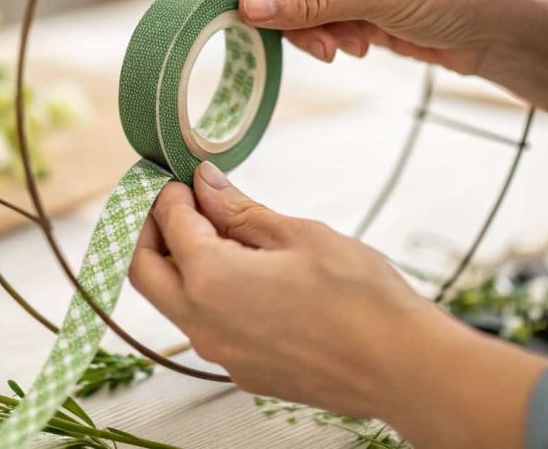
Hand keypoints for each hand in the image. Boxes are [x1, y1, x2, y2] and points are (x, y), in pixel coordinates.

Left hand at [129, 162, 547, 446]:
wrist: (402, 367)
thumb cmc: (360, 297)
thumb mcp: (299, 234)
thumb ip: (240, 210)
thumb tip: (204, 183)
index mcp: (211, 282)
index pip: (168, 224)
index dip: (171, 193)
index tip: (186, 176)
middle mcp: (204, 325)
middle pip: (145, 271)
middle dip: (152, 229)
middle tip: (179, 201)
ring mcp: (222, 355)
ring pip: (174, 302)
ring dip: (180, 263)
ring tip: (221, 232)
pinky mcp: (244, 371)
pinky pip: (206, 326)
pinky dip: (207, 293)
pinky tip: (246, 272)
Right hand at [196, 0, 547, 139]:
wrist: (504, 29)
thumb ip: (311, 0)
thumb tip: (246, 6)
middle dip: (275, 3)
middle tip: (283, 35)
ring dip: (300, 27)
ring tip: (336, 46)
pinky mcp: (349, 1)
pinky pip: (308, 19)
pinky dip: (318, 37)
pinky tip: (351, 47)